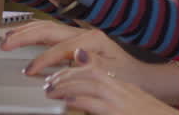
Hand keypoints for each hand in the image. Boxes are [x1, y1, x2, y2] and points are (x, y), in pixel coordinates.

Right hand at [3, 21, 139, 78]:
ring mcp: (78, 36)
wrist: (137, 76)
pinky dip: (32, 35)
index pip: (61, 47)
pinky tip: (21, 37)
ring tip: (7, 37)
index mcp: (93, 38)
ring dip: (25, 31)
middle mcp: (84, 33)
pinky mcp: (73, 42)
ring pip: (46, 29)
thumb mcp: (114, 71)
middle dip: (25, 35)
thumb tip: (77, 54)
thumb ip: (94, 62)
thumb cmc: (126, 75)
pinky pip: (49, 35)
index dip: (44, 58)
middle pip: (48, 30)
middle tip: (5, 43)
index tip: (30, 70)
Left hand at [44, 62, 178, 114]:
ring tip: (51, 89)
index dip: (74, 69)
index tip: (58, 73)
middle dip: (66, 74)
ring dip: (68, 85)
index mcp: (124, 88)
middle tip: (49, 81)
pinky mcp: (120, 112)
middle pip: (91, 72)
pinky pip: (96, 103)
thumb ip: (107, 101)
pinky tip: (67, 101)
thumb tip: (85, 101)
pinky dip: (79, 100)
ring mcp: (122, 101)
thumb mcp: (129, 104)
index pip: (96, 69)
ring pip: (91, 84)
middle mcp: (123, 91)